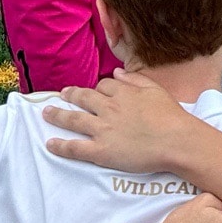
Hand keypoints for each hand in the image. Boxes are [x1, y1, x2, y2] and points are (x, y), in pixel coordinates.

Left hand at [42, 70, 196, 174]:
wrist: (175, 140)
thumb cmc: (170, 116)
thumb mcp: (155, 89)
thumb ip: (135, 79)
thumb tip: (117, 72)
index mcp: (122, 93)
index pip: (103, 85)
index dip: (97, 88)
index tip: (95, 91)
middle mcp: (108, 108)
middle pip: (83, 98)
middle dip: (71, 95)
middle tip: (62, 95)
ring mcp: (102, 130)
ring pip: (73, 120)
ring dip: (58, 115)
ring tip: (46, 113)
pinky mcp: (100, 151)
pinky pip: (75, 148)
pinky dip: (61, 146)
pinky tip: (50, 143)